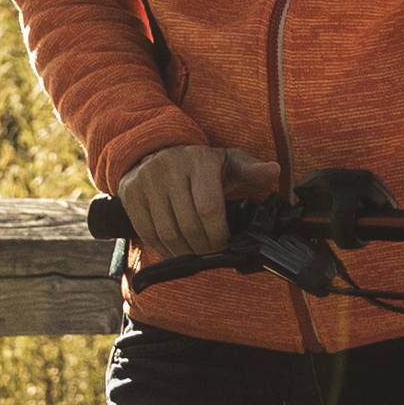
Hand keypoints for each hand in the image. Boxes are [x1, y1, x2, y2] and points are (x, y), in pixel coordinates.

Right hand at [114, 139, 248, 270]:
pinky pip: (147, 232)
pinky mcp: (130, 195)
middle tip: (212, 252)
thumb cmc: (201, 165)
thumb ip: (252, 170)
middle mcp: (168, 168)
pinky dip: (164, 249)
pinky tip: (177, 250)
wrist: (155, 151)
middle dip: (203, 246)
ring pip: (167, 232)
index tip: (225, 242)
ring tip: (196, 253)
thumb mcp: (228, 162)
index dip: (218, 233)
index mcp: (198, 160)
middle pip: (187, 224)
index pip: (208, 207)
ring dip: (184, 251)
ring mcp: (146, 181)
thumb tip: (273, 171)